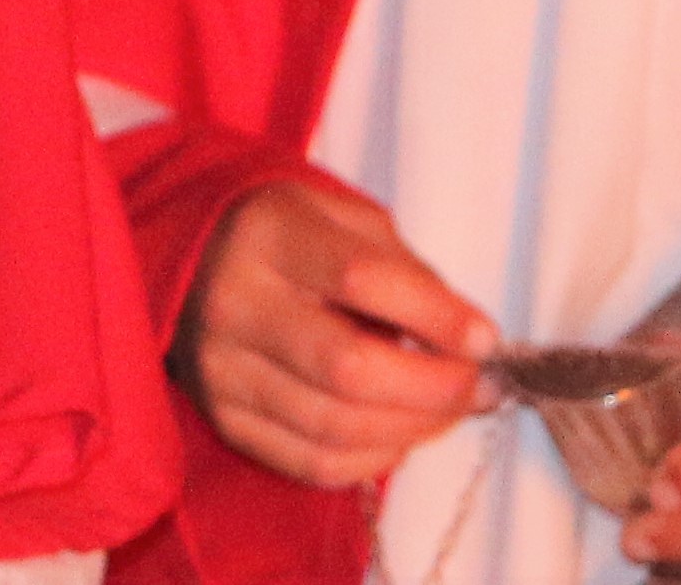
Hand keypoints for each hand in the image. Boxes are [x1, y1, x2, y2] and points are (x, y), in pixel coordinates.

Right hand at [173, 173, 495, 490]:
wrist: (194, 258)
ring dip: (411, 429)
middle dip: (432, 388)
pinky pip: (310, 462)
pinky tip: (399, 435)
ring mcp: (222, 370)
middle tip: (481, 388)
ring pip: (334, 426)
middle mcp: (235, 304)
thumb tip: (469, 341)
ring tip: (448, 412)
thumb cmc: (289, 235)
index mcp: (270, 235)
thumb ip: (406, 272)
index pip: (362, 279)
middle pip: (347, 368)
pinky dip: (370, 460)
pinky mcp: (223, 418)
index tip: (486, 339)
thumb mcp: (345, 219)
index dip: (434, 315)